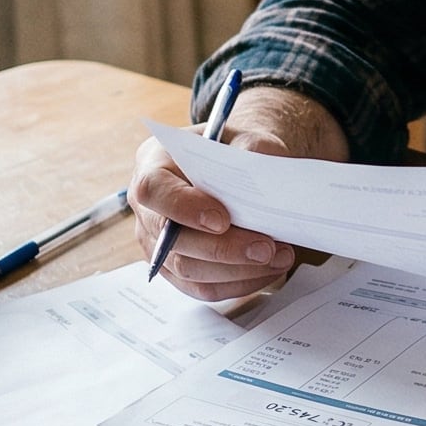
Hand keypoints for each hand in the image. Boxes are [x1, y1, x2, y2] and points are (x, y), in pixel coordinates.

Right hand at [129, 128, 295, 304]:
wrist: (235, 166)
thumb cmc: (236, 150)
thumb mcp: (246, 138)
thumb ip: (251, 154)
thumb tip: (264, 187)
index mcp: (153, 164)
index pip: (153, 190)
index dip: (184, 208)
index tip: (222, 220)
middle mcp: (148, 208)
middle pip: (172, 241)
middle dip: (223, 248)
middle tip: (265, 248)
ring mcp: (157, 243)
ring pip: (188, 270)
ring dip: (237, 269)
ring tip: (278, 257)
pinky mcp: (176, 269)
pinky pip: (202, 287)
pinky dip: (238, 283)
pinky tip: (267, 270)